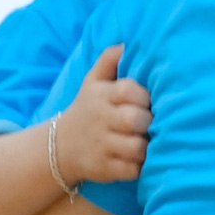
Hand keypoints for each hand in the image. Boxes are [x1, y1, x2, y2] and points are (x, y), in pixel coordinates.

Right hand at [54, 45, 150, 184]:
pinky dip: (141, 167)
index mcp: (102, 96)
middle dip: (149, 122)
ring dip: (148, 146)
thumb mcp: (93, 82)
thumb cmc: (88, 109)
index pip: (129, 90)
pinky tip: (142, 160)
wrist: (60, 146)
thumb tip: (127, 44)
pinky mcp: (105, 169)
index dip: (145, 96)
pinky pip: (131, 170)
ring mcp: (102, 146)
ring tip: (152, 142)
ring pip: (136, 147)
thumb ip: (109, 60)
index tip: (150, 102)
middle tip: (154, 124)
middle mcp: (101, 120)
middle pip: (134, 119)